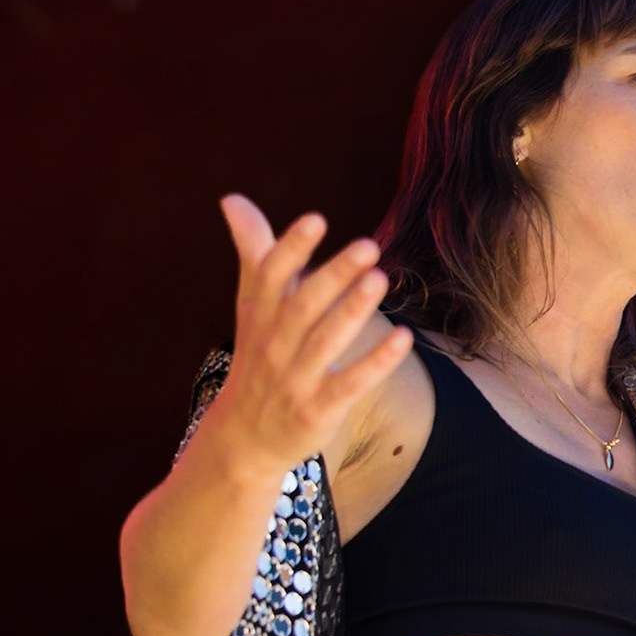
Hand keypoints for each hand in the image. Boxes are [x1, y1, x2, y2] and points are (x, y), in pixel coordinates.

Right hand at [207, 194, 412, 471]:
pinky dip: (376, 362)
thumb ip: (253, 253)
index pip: (270, 277)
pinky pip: (350, 384)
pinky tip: (403, 337)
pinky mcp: (319, 409)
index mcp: (259, 316)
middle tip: (368, 245)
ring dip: (352, 311)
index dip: (290, 248)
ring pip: (324, 342)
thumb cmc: (259, 357)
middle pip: (302, 306)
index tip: (316, 219)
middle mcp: (274, 345)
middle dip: (332, 275)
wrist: (245, 436)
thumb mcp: (251, 307)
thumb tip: (232, 199)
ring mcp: (295, 379)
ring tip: (380, 279)